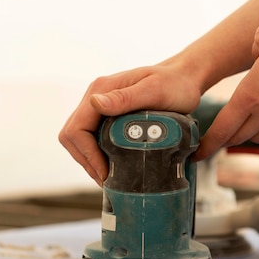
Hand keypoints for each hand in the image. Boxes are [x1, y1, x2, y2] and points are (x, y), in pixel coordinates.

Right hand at [58, 63, 201, 184]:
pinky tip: (113, 165)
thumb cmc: (175, 83)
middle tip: (106, 180)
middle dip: (86, 161)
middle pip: (72, 136)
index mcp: (101, 89)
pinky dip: (98, 154)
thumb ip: (125, 98)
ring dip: (90, 160)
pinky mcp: (109, 114)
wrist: (185, 79)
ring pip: (80, 139)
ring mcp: (101, 105)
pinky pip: (93, 137)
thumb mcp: (154, 91)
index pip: (76, 129)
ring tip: (110, 177)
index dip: (87, 155)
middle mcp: (96, 96)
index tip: (106, 172)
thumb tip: (95, 103)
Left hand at [195, 21, 258, 159]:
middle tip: (215, 140)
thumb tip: (255, 55)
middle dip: (224, 140)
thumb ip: (252, 45)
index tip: (196, 155)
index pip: (222, 128)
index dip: (207, 144)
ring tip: (241, 126)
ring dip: (247, 133)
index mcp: (250, 96)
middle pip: (238, 136)